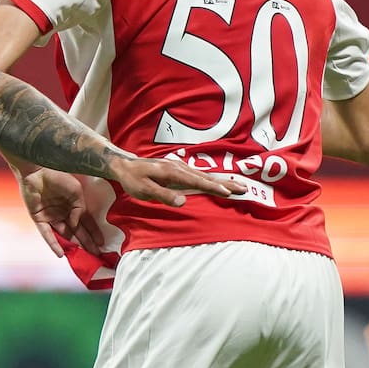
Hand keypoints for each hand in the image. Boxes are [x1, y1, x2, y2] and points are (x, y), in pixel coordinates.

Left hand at [16, 168, 103, 257]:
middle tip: (96, 255)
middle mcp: (63, 213)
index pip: (86, 222)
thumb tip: (76, 224)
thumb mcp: (76, 192)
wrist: (37, 170)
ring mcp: (51, 217)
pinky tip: (61, 254)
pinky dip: (54, 244)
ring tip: (83, 257)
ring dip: (73, 246)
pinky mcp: (39, 219)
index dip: (94, 233)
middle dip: (86, 243)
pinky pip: (47, 234)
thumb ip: (79, 209)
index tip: (102, 244)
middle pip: (76, 231)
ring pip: (64, 235)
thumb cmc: (58, 177)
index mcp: (73, 205)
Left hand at [108, 156, 245, 206]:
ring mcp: (179, 167)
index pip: (198, 181)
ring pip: (205, 175)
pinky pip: (199, 175)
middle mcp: (179, 167)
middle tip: (245, 188)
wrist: (124, 165)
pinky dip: (212, 179)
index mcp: (173, 172)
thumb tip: (183, 201)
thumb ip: (163, 195)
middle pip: (206, 177)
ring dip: (222, 181)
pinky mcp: (178, 170)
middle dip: (226, 183)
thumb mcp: (144, 190)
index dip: (214, 188)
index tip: (230, 193)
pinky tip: (218, 182)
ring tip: (238, 186)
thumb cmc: (133, 179)